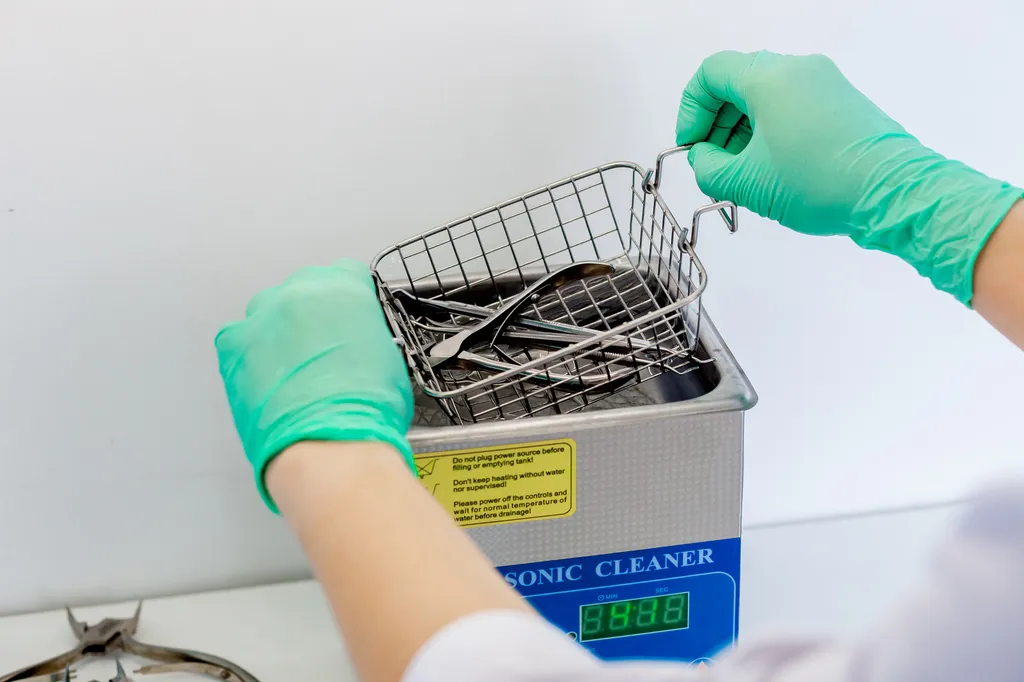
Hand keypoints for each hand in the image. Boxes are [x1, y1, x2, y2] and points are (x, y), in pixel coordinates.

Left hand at [215, 259, 414, 511]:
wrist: (331, 443)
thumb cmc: (367, 408)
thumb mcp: (388, 358)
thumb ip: (367, 335)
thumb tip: (358, 344)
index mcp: (345, 287)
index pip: (346, 274)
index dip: (348, 301)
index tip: (348, 319)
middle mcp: (301, 291)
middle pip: (303, 289)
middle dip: (311, 316)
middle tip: (323, 352)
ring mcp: (263, 316)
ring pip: (268, 311)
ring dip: (279, 333)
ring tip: (292, 371)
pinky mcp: (234, 345)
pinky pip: (237, 337)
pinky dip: (248, 353)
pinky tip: (265, 378)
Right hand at [675, 50, 1021, 304]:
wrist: (891, 192)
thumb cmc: (820, 182)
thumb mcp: (746, 183)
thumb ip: (708, 168)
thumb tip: (704, 160)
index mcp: (770, 78)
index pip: (711, 73)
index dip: (691, 109)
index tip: (691, 145)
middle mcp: (799, 70)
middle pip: (738, 82)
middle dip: (716, 124)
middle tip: (712, 163)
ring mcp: (825, 83)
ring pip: (766, 95)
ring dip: (742, 131)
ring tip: (741, 173)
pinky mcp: (842, 103)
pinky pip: (793, 106)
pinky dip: (771, 131)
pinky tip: (771, 170)